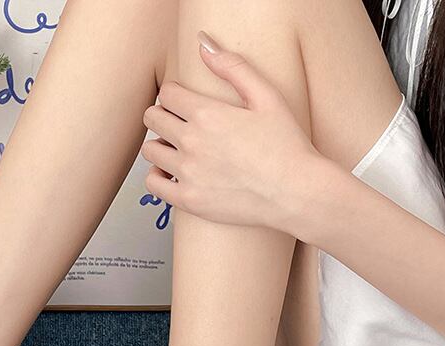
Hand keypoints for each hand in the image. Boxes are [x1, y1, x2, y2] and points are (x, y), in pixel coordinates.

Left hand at [141, 32, 325, 233]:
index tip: (182, 102)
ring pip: (150, 151)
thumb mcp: (267, 96)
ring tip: (177, 150)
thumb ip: (233, 68)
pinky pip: (153, 184)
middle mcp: (192, 142)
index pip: (167, 94)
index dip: (173, 94)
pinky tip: (171, 174)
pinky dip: (157, 177)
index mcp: (207, 114)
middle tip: (178, 124)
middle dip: (163, 116)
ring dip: (160, 146)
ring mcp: (187, 172)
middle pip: (153, 119)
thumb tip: (203, 46)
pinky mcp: (188, 199)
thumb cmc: (285, 146)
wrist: (294, 192)